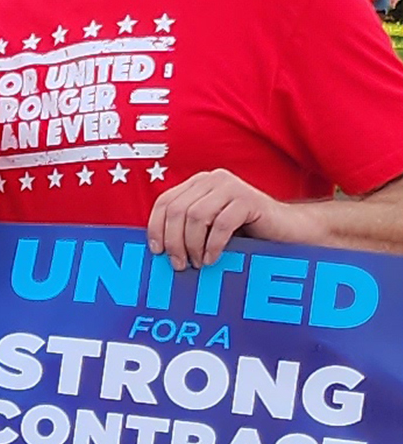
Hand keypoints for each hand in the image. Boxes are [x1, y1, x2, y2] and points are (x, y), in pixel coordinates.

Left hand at [146, 169, 317, 270]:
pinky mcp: (249, 199)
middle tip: (178, 264)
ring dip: (192, 245)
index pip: (164, 202)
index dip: (155, 227)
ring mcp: (231, 187)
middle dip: (173, 241)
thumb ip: (185, 228)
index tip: (157, 251)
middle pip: (177, 210)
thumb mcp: (208, 227)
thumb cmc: (245, 233)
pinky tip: (213, 259)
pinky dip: (213, 245)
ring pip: (196, 216)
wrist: (288, 230)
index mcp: (198, 183)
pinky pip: (221, 224)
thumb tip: (156, 248)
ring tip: (197, 263)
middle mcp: (212, 179)